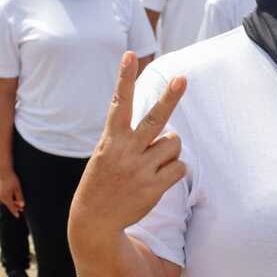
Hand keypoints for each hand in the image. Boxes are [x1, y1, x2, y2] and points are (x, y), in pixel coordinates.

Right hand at [0, 169, 24, 217]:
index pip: (11, 207)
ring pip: (7, 201)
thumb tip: (22, 205)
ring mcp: (0, 194)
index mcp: (6, 197)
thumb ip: (20, 197)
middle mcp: (1, 197)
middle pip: (9, 205)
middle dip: (15, 207)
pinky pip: (5, 198)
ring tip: (18, 204)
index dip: (15, 211)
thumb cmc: (12, 179)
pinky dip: (9, 199)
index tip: (18, 216)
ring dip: (12, 203)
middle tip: (21, 210)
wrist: (4, 171)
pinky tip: (13, 199)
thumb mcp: (18, 188)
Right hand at [71, 52, 186, 231]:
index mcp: (111, 139)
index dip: (124, 77)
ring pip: (174, 144)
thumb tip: (171, 133)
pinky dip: (175, 171)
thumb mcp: (107, 153)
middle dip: (170, 98)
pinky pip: (180, 168)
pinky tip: (158, 180)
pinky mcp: (153, 187)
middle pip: (155, 119)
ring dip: (170, 152)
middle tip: (182, 78)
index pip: (119, 102)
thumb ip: (131, 138)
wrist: (94, 221)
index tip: (129, 55)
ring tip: (153, 164)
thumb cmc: (105, 180)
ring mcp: (140, 169)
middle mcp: (126, 150)